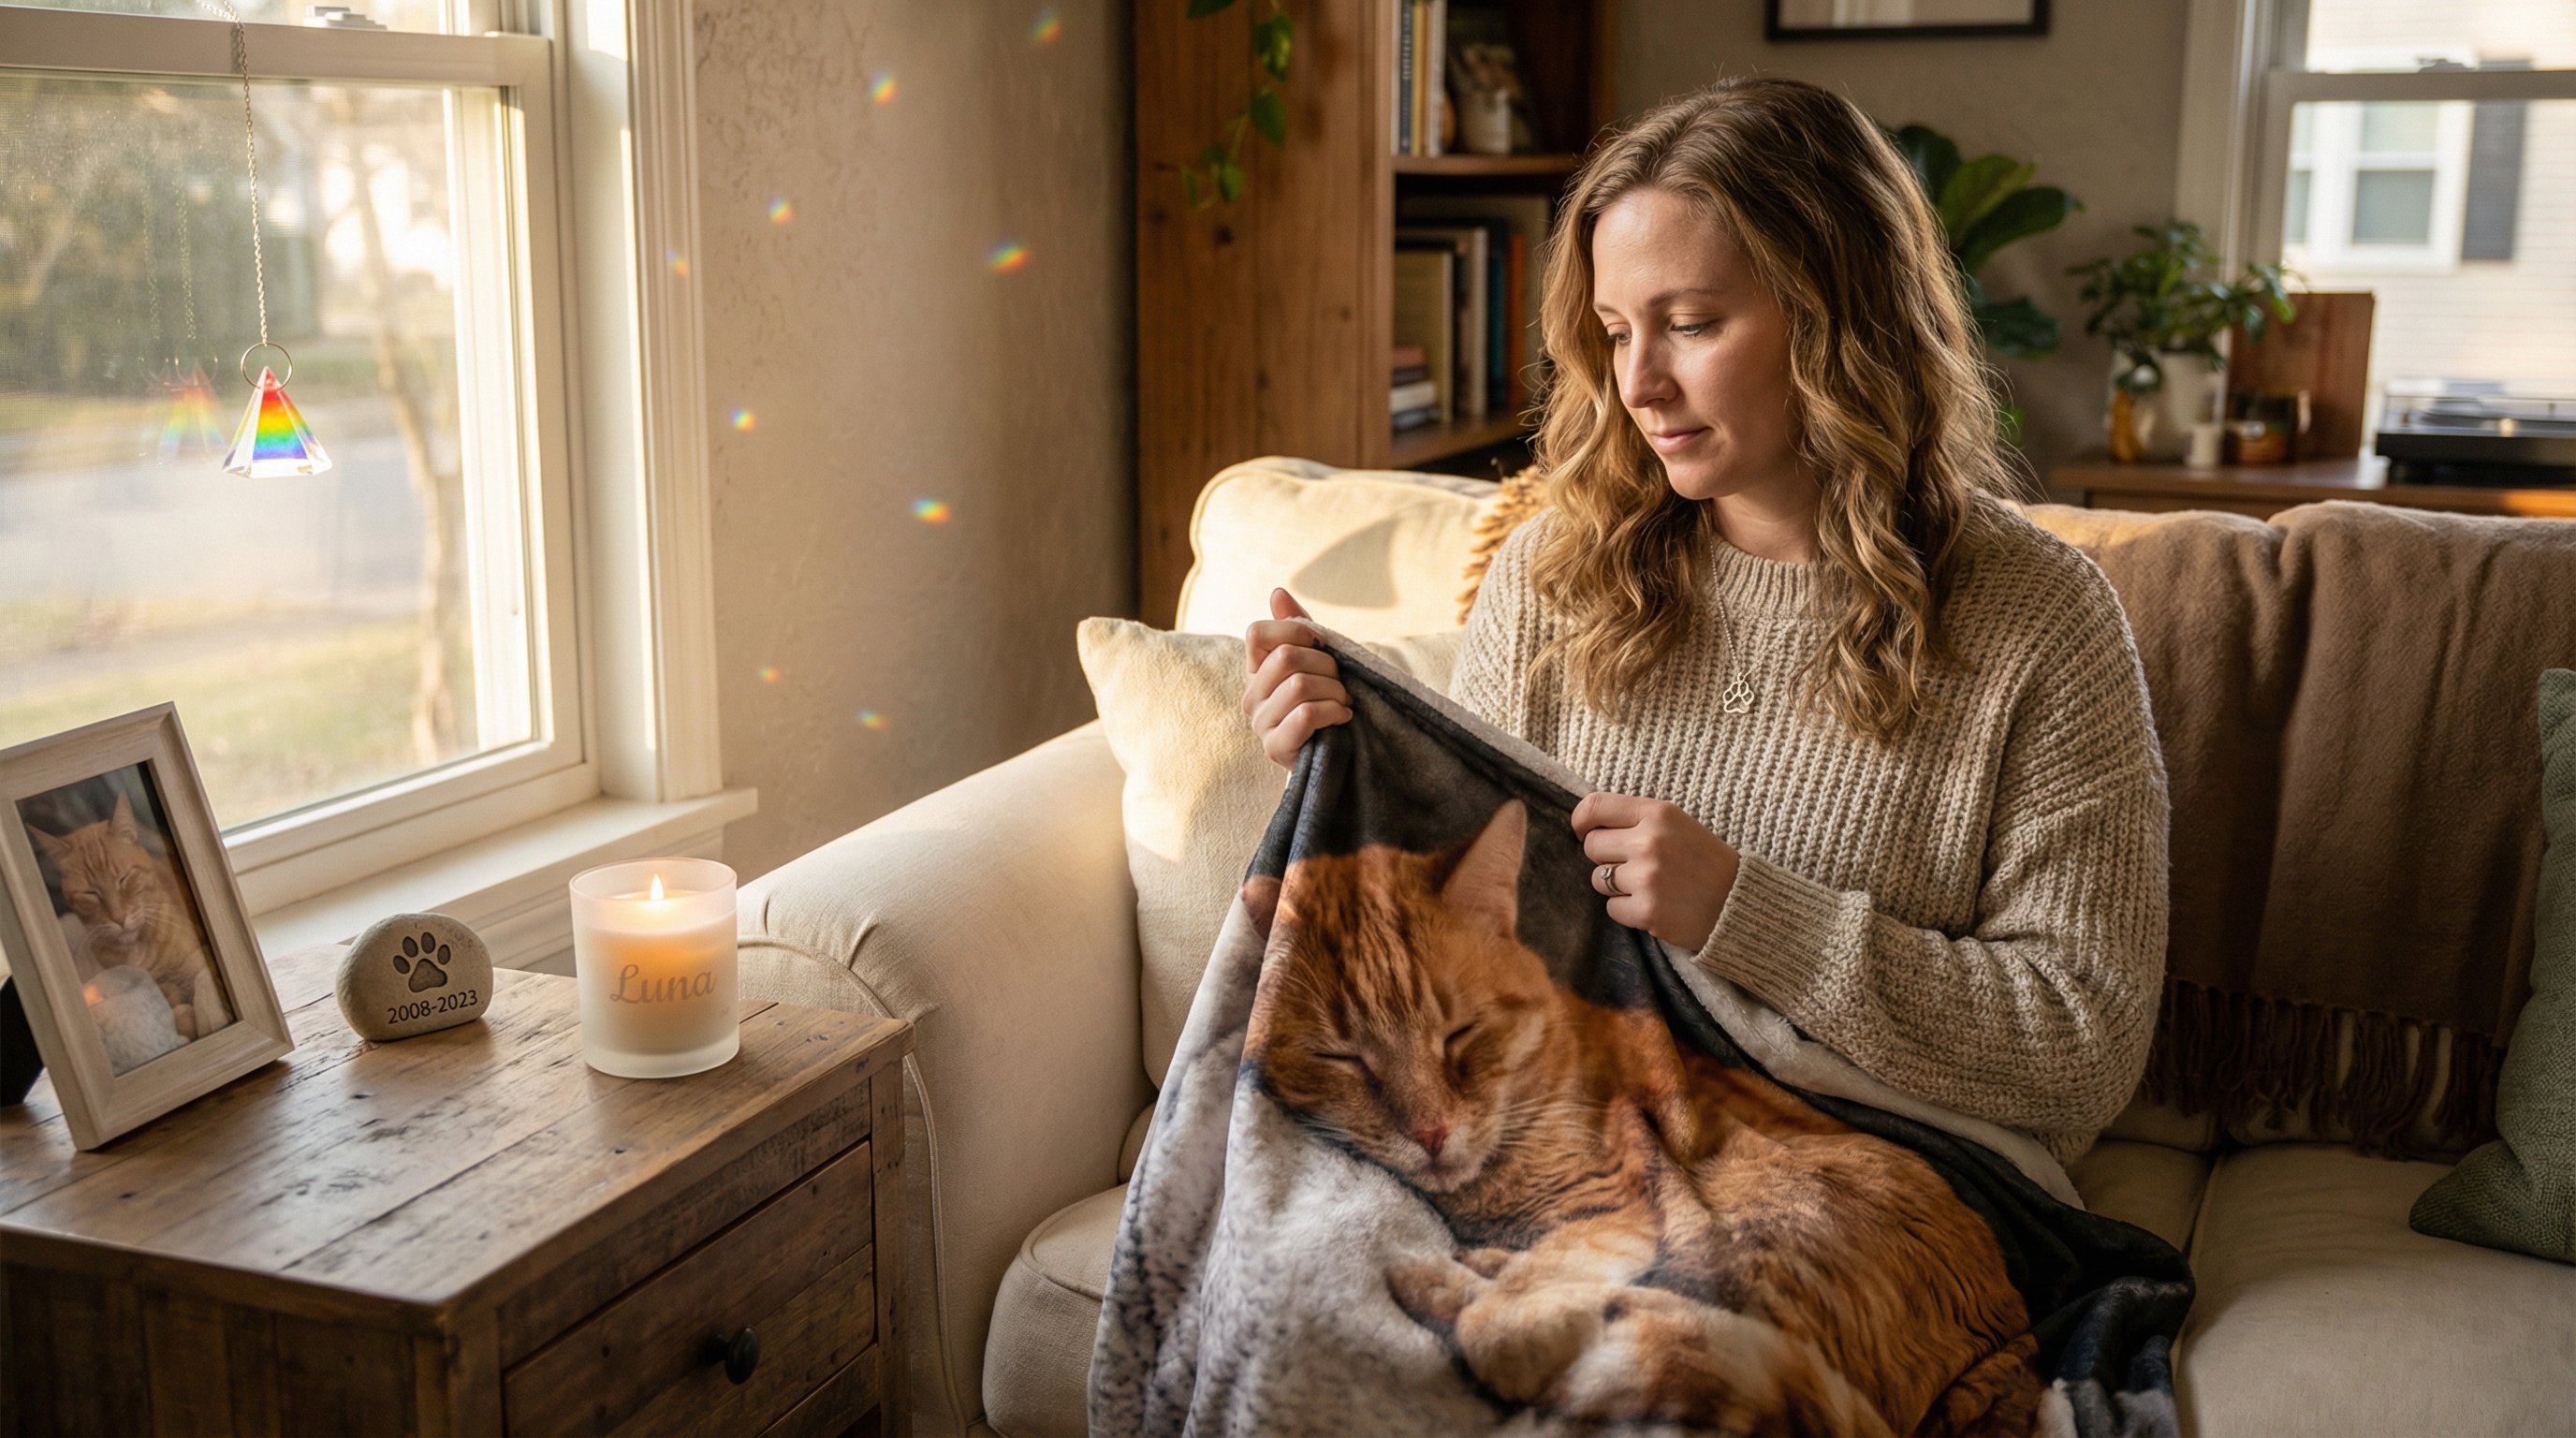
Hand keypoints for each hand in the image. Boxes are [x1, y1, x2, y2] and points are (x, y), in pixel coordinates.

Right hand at [1243, 589, 1350, 768]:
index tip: (1321, 646)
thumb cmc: (1325, 700)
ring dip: (1334, 691)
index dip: (1295, 632)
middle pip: (1286, 657)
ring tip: (1343, 701)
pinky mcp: (1275, 747)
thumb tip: (1277, 593)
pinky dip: (1333, 711)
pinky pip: (1306, 714)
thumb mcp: (1316, 659)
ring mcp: (1260, 723)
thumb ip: (1296, 627)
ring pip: (1299, 685)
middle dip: (1326, 664)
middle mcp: (1250, 696)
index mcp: (1256, 670)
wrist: (1339, 750)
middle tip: (1340, 680)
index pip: (1258, 633)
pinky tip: (1343, 717)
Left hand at [1572, 792, 1740, 950]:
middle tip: (1632, 865)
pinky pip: (1611, 908)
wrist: (1738, 903)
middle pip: (1592, 846)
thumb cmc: (1703, 861)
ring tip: (1649, 886)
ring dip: (1616, 886)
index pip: (1595, 807)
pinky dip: (1627, 910)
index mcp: (1658, 814)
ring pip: (1598, 879)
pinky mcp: (1646, 910)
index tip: (1583, 832)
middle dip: (1605, 857)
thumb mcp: (1677, 825)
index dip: (1581, 821)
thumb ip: (1636, 819)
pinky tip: (1654, 905)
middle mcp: (1650, 841)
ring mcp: (1647, 877)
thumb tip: (1587, 824)